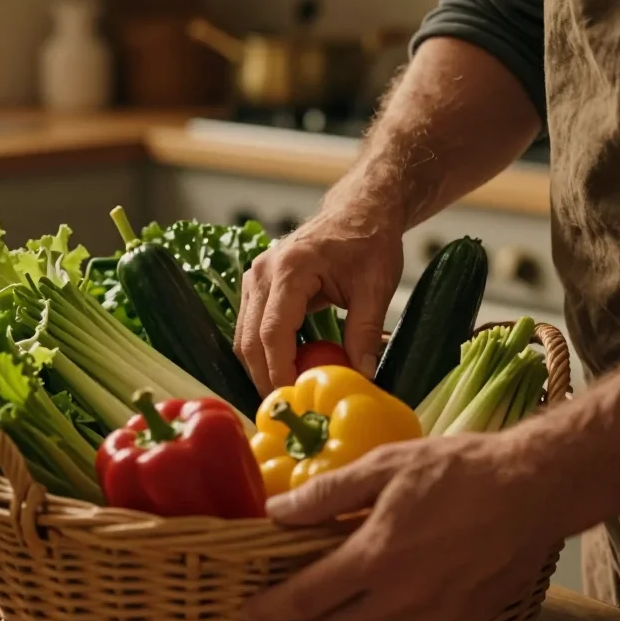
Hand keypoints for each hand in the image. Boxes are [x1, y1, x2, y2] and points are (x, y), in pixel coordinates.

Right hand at [234, 204, 403, 392]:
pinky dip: (262, 352)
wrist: (358, 212)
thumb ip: (366, 331)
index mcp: (292, 269)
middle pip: (249, 339)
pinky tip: (285, 369)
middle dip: (265, 377)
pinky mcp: (256, 285)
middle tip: (288, 408)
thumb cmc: (368, 242)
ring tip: (286, 393)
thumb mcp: (376, 287)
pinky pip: (248, 327)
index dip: (279, 370)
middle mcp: (263, 272)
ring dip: (260, 368)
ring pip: (243, 336)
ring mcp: (255, 277)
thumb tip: (362, 375)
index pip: (273, 331)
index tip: (293, 398)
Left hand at [244, 435, 561, 620]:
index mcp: (376, 558)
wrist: (533, 490)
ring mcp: (435, 619)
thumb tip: (276, 512)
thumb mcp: (385, 467)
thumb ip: (327, 493)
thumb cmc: (458, 471)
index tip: (250, 610)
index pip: (308, 595)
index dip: (273, 607)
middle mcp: (401, 600)